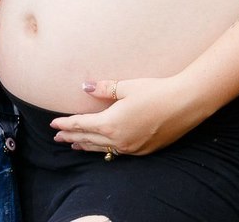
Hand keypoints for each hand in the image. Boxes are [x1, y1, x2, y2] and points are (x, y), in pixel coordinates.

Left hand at [49, 76, 206, 156]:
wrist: (185, 104)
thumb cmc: (155, 91)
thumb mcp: (126, 86)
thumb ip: (103, 88)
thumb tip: (84, 87)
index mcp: (110, 123)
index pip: (81, 125)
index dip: (66, 124)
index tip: (53, 124)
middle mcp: (118, 140)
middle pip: (88, 140)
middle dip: (72, 137)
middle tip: (58, 137)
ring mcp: (132, 147)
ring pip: (102, 149)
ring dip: (86, 146)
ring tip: (74, 146)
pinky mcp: (144, 150)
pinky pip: (118, 152)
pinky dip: (105, 149)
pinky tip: (104, 148)